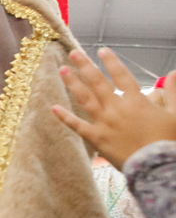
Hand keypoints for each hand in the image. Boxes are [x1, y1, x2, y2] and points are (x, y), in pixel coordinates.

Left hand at [52, 48, 175, 167]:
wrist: (158, 167)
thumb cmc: (169, 141)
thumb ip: (173, 92)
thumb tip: (173, 72)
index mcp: (136, 101)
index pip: (122, 76)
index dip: (111, 62)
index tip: (102, 50)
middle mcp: (117, 108)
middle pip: (98, 82)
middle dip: (85, 66)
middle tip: (73, 53)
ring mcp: (104, 123)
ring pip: (85, 99)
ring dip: (73, 83)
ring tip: (62, 70)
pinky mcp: (97, 138)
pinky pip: (77, 126)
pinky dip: (65, 117)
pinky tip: (54, 108)